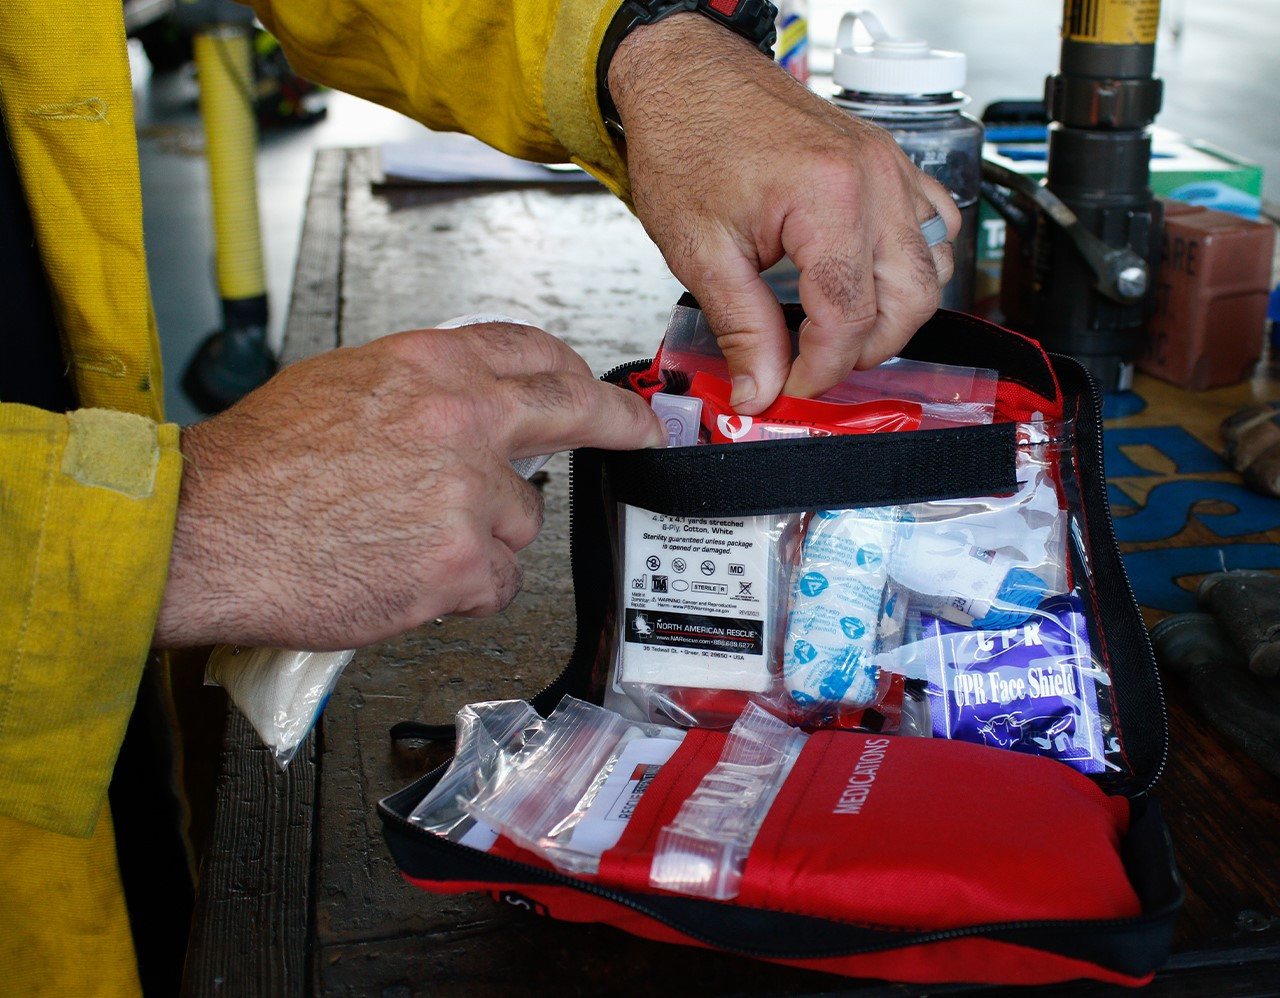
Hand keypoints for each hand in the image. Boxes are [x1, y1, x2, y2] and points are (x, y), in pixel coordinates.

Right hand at [154, 322, 664, 649]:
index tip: (601, 388)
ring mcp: (468, 493)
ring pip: (523, 519)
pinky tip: (412, 577)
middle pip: (572, 412)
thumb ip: (422, 392)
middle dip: (618, 423)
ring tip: (411, 540)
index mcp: (429, 367)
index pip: (531, 351)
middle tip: (641, 433)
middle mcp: (461, 419)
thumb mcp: (343, 385)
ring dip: (486, 536)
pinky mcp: (461, 562)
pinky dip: (465, 587)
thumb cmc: (256, 466)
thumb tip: (472, 405)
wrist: (205, 530)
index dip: (574, 371)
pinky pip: (498, 580)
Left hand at [608, 14, 960, 413]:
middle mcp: (874, 179)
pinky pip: (933, 226)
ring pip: (932, 268)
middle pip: (910, 301)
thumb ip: (742, 329)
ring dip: (893, 313)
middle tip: (813, 367)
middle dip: (864, 351)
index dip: (821, 369)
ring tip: (836, 332)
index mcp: (829, 200)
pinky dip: (911, 266)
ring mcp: (889, 166)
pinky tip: (867, 281)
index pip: (851, 318)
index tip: (791, 387)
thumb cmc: (686, 140)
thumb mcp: (701, 252)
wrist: (685, 76)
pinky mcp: (888, 162)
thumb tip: (759, 390)